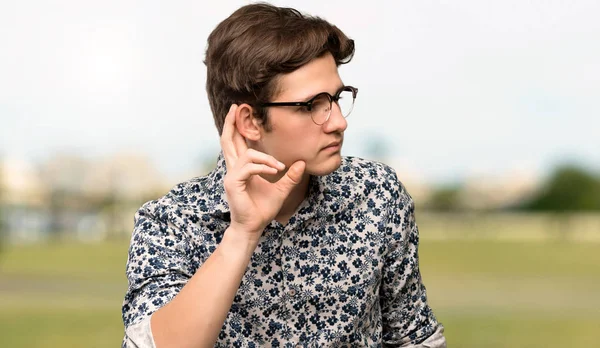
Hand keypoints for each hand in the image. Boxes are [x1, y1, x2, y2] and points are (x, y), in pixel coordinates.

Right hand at [220, 104, 305, 242]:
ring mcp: (231, 175)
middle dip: (231, 123)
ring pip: (246, 154)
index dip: (236, 127)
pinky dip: (263, 166)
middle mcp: (234, 169)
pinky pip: (249, 167)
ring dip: (266, 157)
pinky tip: (275, 171)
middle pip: (228, 140)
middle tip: (236, 107)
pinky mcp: (232, 183)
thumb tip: (302, 163)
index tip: (240, 111)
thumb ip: (290, 177)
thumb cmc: (262, 209)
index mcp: (242, 168)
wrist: (253, 227)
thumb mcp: (281, 190)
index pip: (236, 143)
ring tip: (279, 167)